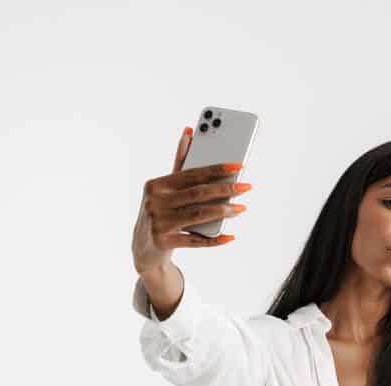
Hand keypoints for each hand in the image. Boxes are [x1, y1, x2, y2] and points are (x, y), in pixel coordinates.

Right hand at [131, 127, 250, 274]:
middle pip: (197, 193)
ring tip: (241, 208)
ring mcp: (158, 224)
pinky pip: (195, 241)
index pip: (191, 174)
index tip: (238, 165)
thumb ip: (179, 163)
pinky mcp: (164, 243)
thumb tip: (190, 132)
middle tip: (246, 186)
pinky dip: (214, 239)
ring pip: (198, 215)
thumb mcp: (165, 189)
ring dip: (223, 211)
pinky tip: (229, 236)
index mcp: (156, 185)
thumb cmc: (161, 212)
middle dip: (225, 189)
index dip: (216, 169)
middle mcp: (154, 202)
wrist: (144, 249)